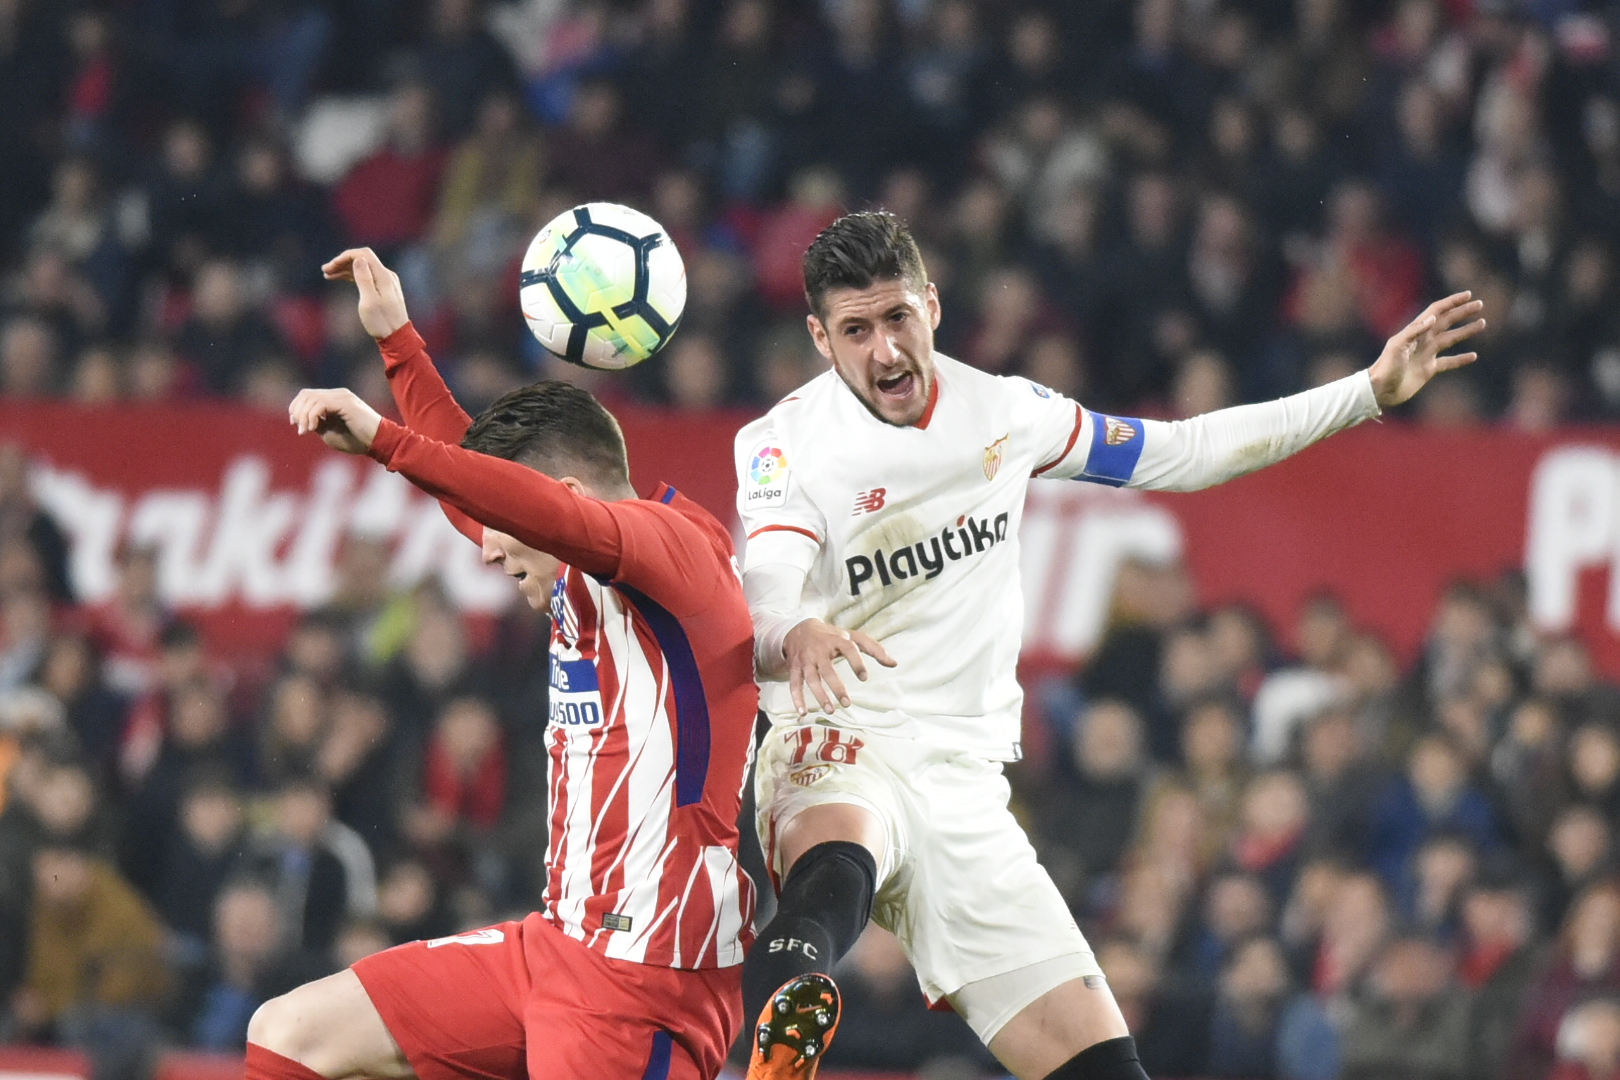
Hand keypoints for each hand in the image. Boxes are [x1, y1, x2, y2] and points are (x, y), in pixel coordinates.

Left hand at [289, 388, 382, 453]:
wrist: (378, 443)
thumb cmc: (357, 441)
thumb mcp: (329, 432)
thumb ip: (316, 423)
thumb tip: (300, 420)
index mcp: (333, 399)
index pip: (307, 395)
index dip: (296, 408)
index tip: (296, 425)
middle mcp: (337, 394)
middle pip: (306, 394)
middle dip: (297, 412)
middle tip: (301, 430)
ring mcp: (342, 397)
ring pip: (311, 398)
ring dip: (303, 416)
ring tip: (306, 431)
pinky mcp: (346, 403)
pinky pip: (320, 404)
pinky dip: (312, 416)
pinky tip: (314, 428)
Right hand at [322, 247, 408, 339]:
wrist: (397, 337)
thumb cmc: (382, 322)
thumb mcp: (369, 301)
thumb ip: (364, 279)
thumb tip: (358, 259)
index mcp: (383, 276)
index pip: (363, 255)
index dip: (345, 256)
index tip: (331, 266)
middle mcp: (386, 275)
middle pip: (362, 260)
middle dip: (342, 262)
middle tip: (325, 271)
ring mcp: (386, 282)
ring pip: (363, 268)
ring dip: (345, 270)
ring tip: (328, 275)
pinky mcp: (384, 289)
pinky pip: (366, 277)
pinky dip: (352, 277)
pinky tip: (340, 279)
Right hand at [783, 618, 896, 715]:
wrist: (799, 629)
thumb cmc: (832, 636)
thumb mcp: (852, 637)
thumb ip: (874, 648)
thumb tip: (894, 664)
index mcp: (837, 640)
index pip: (848, 648)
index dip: (856, 662)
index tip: (865, 677)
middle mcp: (819, 650)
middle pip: (827, 669)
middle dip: (836, 686)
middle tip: (847, 703)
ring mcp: (806, 659)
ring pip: (811, 678)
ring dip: (819, 695)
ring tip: (831, 710)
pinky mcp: (795, 668)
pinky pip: (794, 684)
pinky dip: (797, 698)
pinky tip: (803, 712)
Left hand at [1367, 292, 1486, 407]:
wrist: (1381, 390)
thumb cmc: (1386, 367)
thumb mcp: (1396, 346)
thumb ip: (1413, 331)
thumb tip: (1433, 317)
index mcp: (1415, 331)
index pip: (1436, 311)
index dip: (1451, 302)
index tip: (1468, 295)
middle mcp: (1423, 340)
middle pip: (1447, 321)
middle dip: (1463, 312)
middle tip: (1480, 305)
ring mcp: (1427, 354)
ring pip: (1451, 339)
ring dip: (1466, 331)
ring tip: (1482, 323)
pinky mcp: (1429, 369)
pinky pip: (1449, 362)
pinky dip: (1461, 359)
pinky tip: (1473, 356)